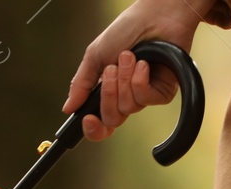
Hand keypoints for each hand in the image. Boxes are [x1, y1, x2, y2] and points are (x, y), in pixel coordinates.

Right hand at [63, 0, 204, 141]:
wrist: (153, 17)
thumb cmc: (127, 30)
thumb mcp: (96, 56)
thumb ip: (81, 84)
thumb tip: (68, 108)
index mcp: (110, 91)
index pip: (101, 122)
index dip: (94, 128)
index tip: (88, 119)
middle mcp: (127, 97)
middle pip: (113, 119)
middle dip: (108, 95)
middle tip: (111, 70)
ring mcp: (145, 96)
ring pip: (129, 108)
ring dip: (125, 79)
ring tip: (129, 56)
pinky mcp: (163, 93)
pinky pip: (146, 99)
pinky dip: (140, 80)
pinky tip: (143, 63)